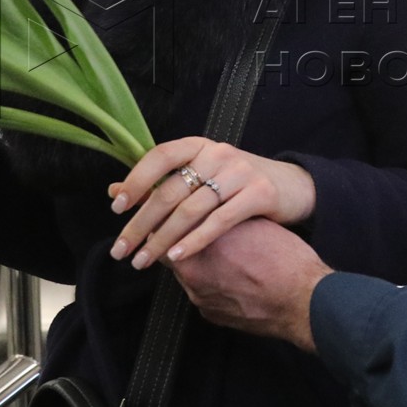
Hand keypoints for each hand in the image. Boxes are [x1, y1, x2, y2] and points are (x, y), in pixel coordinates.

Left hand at [107, 137, 316, 269]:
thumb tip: (114, 191)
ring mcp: (240, 172)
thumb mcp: (201, 175)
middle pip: (170, 190)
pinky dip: (194, 241)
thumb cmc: (238, 183)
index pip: (160, 156)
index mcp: (199, 146)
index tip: (117, 208)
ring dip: (162, 239)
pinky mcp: (259, 193)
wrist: (292, 186)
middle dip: (141, 223)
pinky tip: (177, 257)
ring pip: (191, 209)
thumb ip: (161, 182)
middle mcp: (218, 154)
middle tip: (122, 249)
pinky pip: (219, 221)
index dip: (136, 180)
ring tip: (144, 260)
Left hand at [169, 218, 332, 350]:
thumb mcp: (252, 224)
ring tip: (212, 253)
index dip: (168, 215)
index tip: (170, 208)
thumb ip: (221, 215)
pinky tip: (225, 275)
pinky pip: (199, 292)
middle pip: (167, 251)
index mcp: (203, 245)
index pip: (164, 225)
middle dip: (174, 239)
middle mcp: (194, 274)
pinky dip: (206, 282)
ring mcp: (200, 297)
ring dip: (190, 260)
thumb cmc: (285, 259)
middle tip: (182, 228)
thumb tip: (206, 204)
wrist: (304, 302)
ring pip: (183, 273)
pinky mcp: (211, 315)